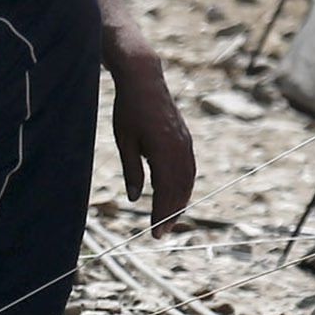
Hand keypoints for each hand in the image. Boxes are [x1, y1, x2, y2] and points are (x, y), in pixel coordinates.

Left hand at [111, 56, 194, 231]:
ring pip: (188, 180)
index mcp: (163, 150)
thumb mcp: (125, 142)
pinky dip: (184, 187)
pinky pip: (189, 169)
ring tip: (169, 220)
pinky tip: (176, 197)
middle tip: (160, 234)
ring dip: (180, 202)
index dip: (161, 214)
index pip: (166, 191)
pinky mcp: (185, 140)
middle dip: (172, 214)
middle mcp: (180, 148)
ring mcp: (186, 143)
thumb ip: (132, 171)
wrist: (145, 80)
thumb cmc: (129, 110)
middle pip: (181, 189)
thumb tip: (135, 199)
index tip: (154, 232)